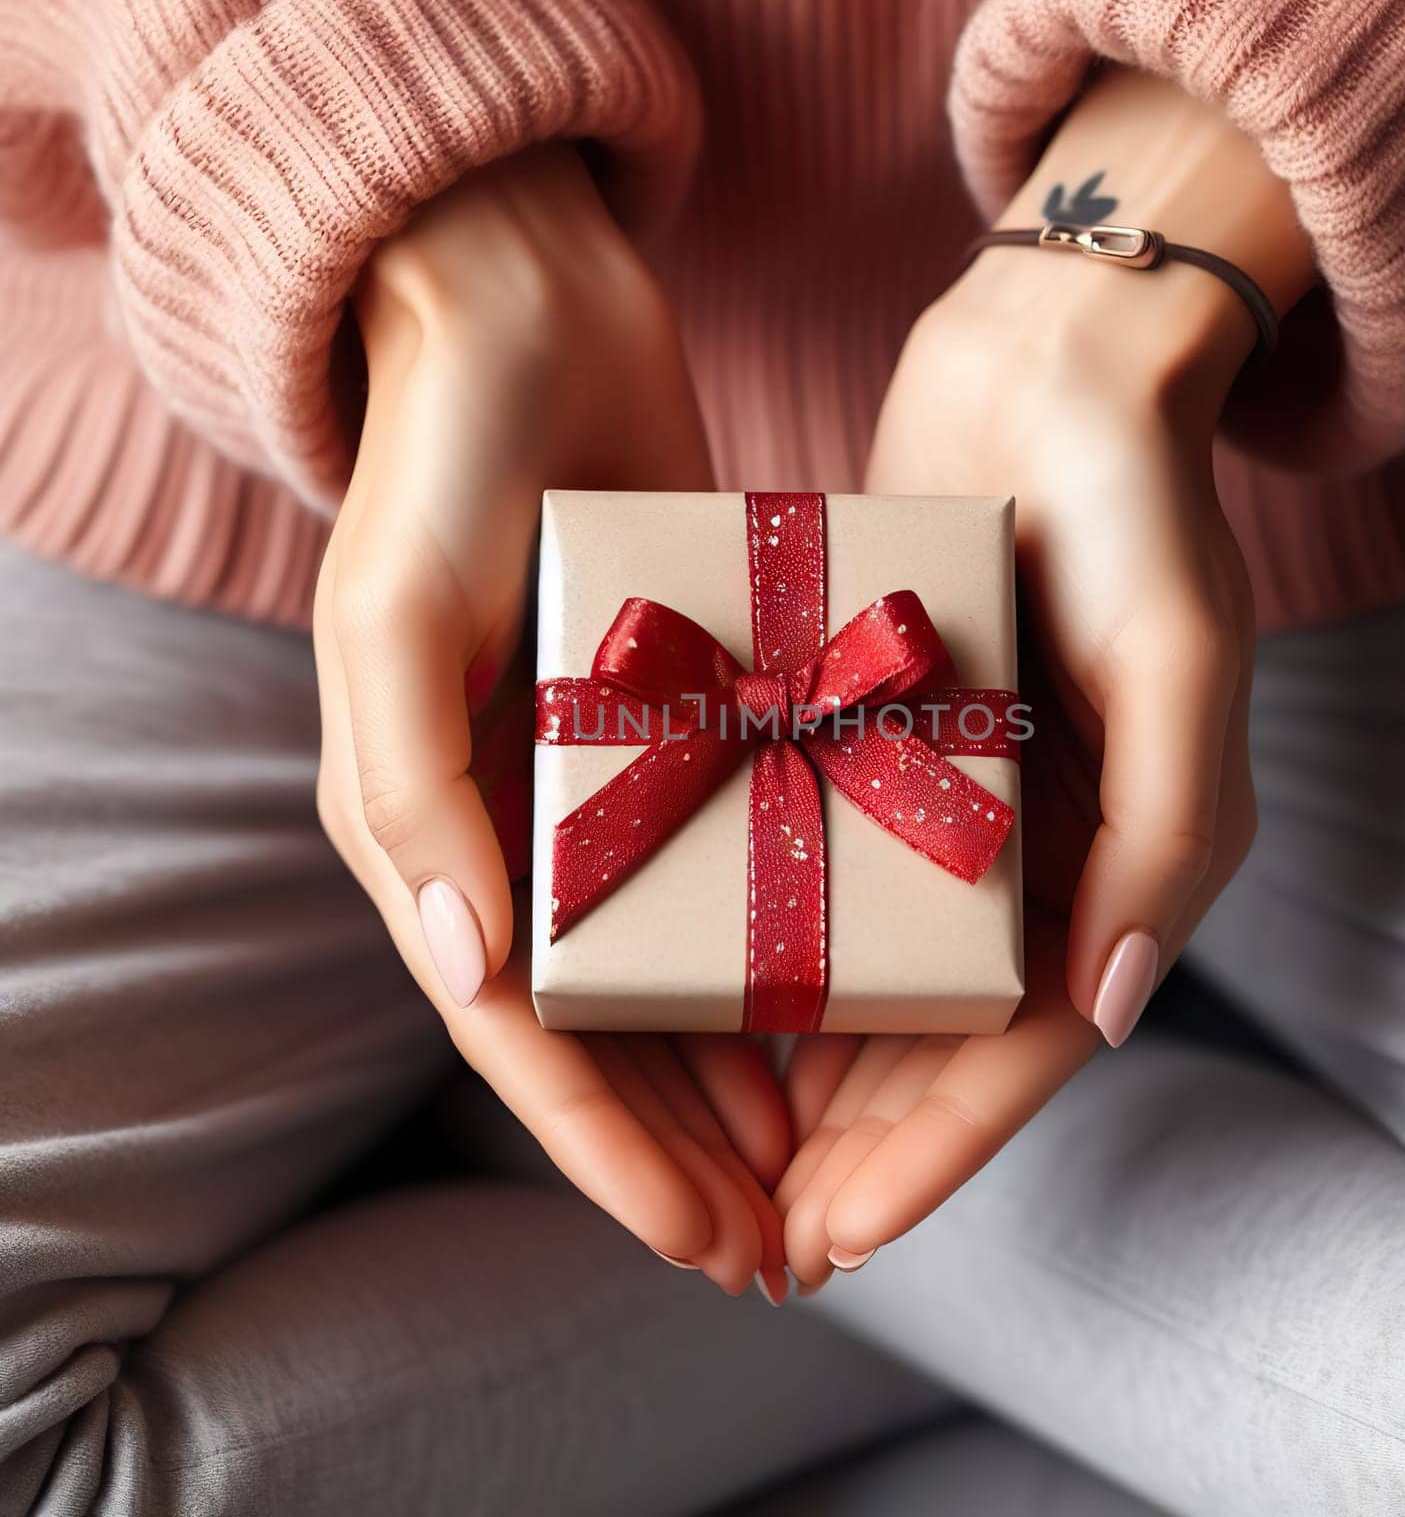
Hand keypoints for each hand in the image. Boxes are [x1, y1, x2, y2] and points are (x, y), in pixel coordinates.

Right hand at [313, 146, 789, 1298]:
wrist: (531, 316)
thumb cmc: (449, 458)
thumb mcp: (396, 612)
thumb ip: (411, 790)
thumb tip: (467, 965)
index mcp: (426, 829)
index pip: (523, 1035)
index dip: (608, 1151)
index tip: (704, 1243)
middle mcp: (514, 829)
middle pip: (609, 1033)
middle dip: (691, 1148)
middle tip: (787, 1247)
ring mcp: (605, 786)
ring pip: (679, 974)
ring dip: (742, 1078)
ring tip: (828, 1164)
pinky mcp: (682, 730)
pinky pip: (733, 870)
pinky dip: (779, 951)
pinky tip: (849, 1007)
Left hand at [777, 59, 1311, 1277]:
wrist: (1050, 367)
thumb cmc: (1133, 505)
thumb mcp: (1180, 659)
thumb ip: (1163, 833)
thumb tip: (1110, 1003)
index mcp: (1123, 853)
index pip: (1030, 1043)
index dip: (942, 1149)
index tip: (847, 1236)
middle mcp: (1038, 849)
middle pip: (941, 1037)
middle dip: (861, 1146)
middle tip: (765, 1240)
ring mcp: (949, 803)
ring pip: (875, 977)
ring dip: (812, 1076)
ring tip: (727, 1163)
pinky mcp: (875, 743)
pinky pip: (824, 874)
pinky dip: (777, 950)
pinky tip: (705, 1009)